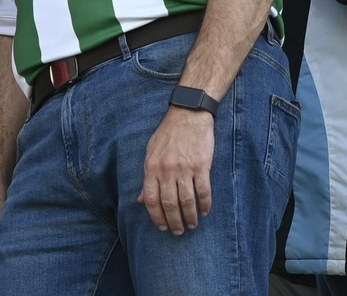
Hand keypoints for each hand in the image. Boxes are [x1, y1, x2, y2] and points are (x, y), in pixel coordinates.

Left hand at [141, 106, 214, 234]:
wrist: (189, 114)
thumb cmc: (168, 134)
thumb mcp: (151, 153)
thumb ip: (147, 177)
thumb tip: (142, 200)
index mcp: (152, 169)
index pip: (152, 200)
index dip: (157, 217)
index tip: (162, 227)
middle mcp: (167, 171)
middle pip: (170, 204)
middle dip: (174, 221)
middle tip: (178, 231)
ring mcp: (185, 169)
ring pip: (187, 200)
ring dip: (189, 216)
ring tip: (192, 225)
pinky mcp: (202, 165)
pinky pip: (203, 190)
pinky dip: (204, 203)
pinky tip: (204, 211)